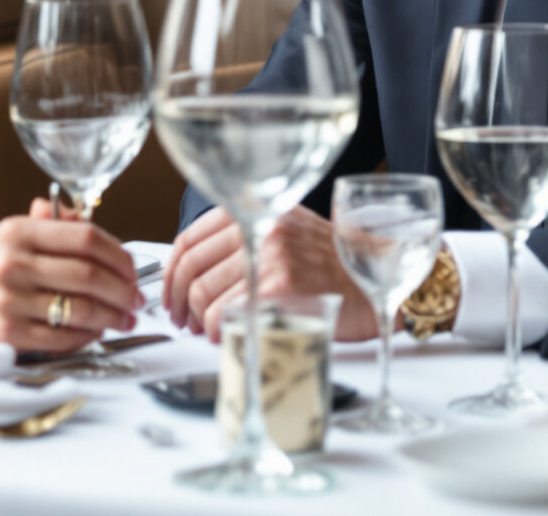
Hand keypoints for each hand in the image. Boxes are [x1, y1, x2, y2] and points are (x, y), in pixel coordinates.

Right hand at [0, 199, 143, 352]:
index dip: (120, 254)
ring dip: (113, 317)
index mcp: (18, 231)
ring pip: (81, 309)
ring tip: (124, 319)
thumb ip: (49, 226)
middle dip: (124, 290)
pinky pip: (62, 338)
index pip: (85, 237)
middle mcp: (14, 262)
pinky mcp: (7, 333)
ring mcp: (10, 300)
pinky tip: (95, 334)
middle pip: (89, 274)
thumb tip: (87, 219)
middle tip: (136, 300)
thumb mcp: (6, 236)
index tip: (133, 269)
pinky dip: (88, 337)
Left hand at [164, 205, 377, 341]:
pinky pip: (228, 312)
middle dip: (179, 301)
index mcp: (255, 210)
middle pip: (193, 268)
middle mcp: (259, 227)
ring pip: (206, 292)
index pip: (189, 239)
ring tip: (205, 330)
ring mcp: (270, 257)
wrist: (377, 276)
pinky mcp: (281, 287)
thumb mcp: (284, 232)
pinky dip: (218, 329)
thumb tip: (196, 275)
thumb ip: (243, 240)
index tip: (170, 295)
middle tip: (183, 320)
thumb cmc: (331, 261)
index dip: (171, 273)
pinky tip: (224, 336)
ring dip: (198, 319)